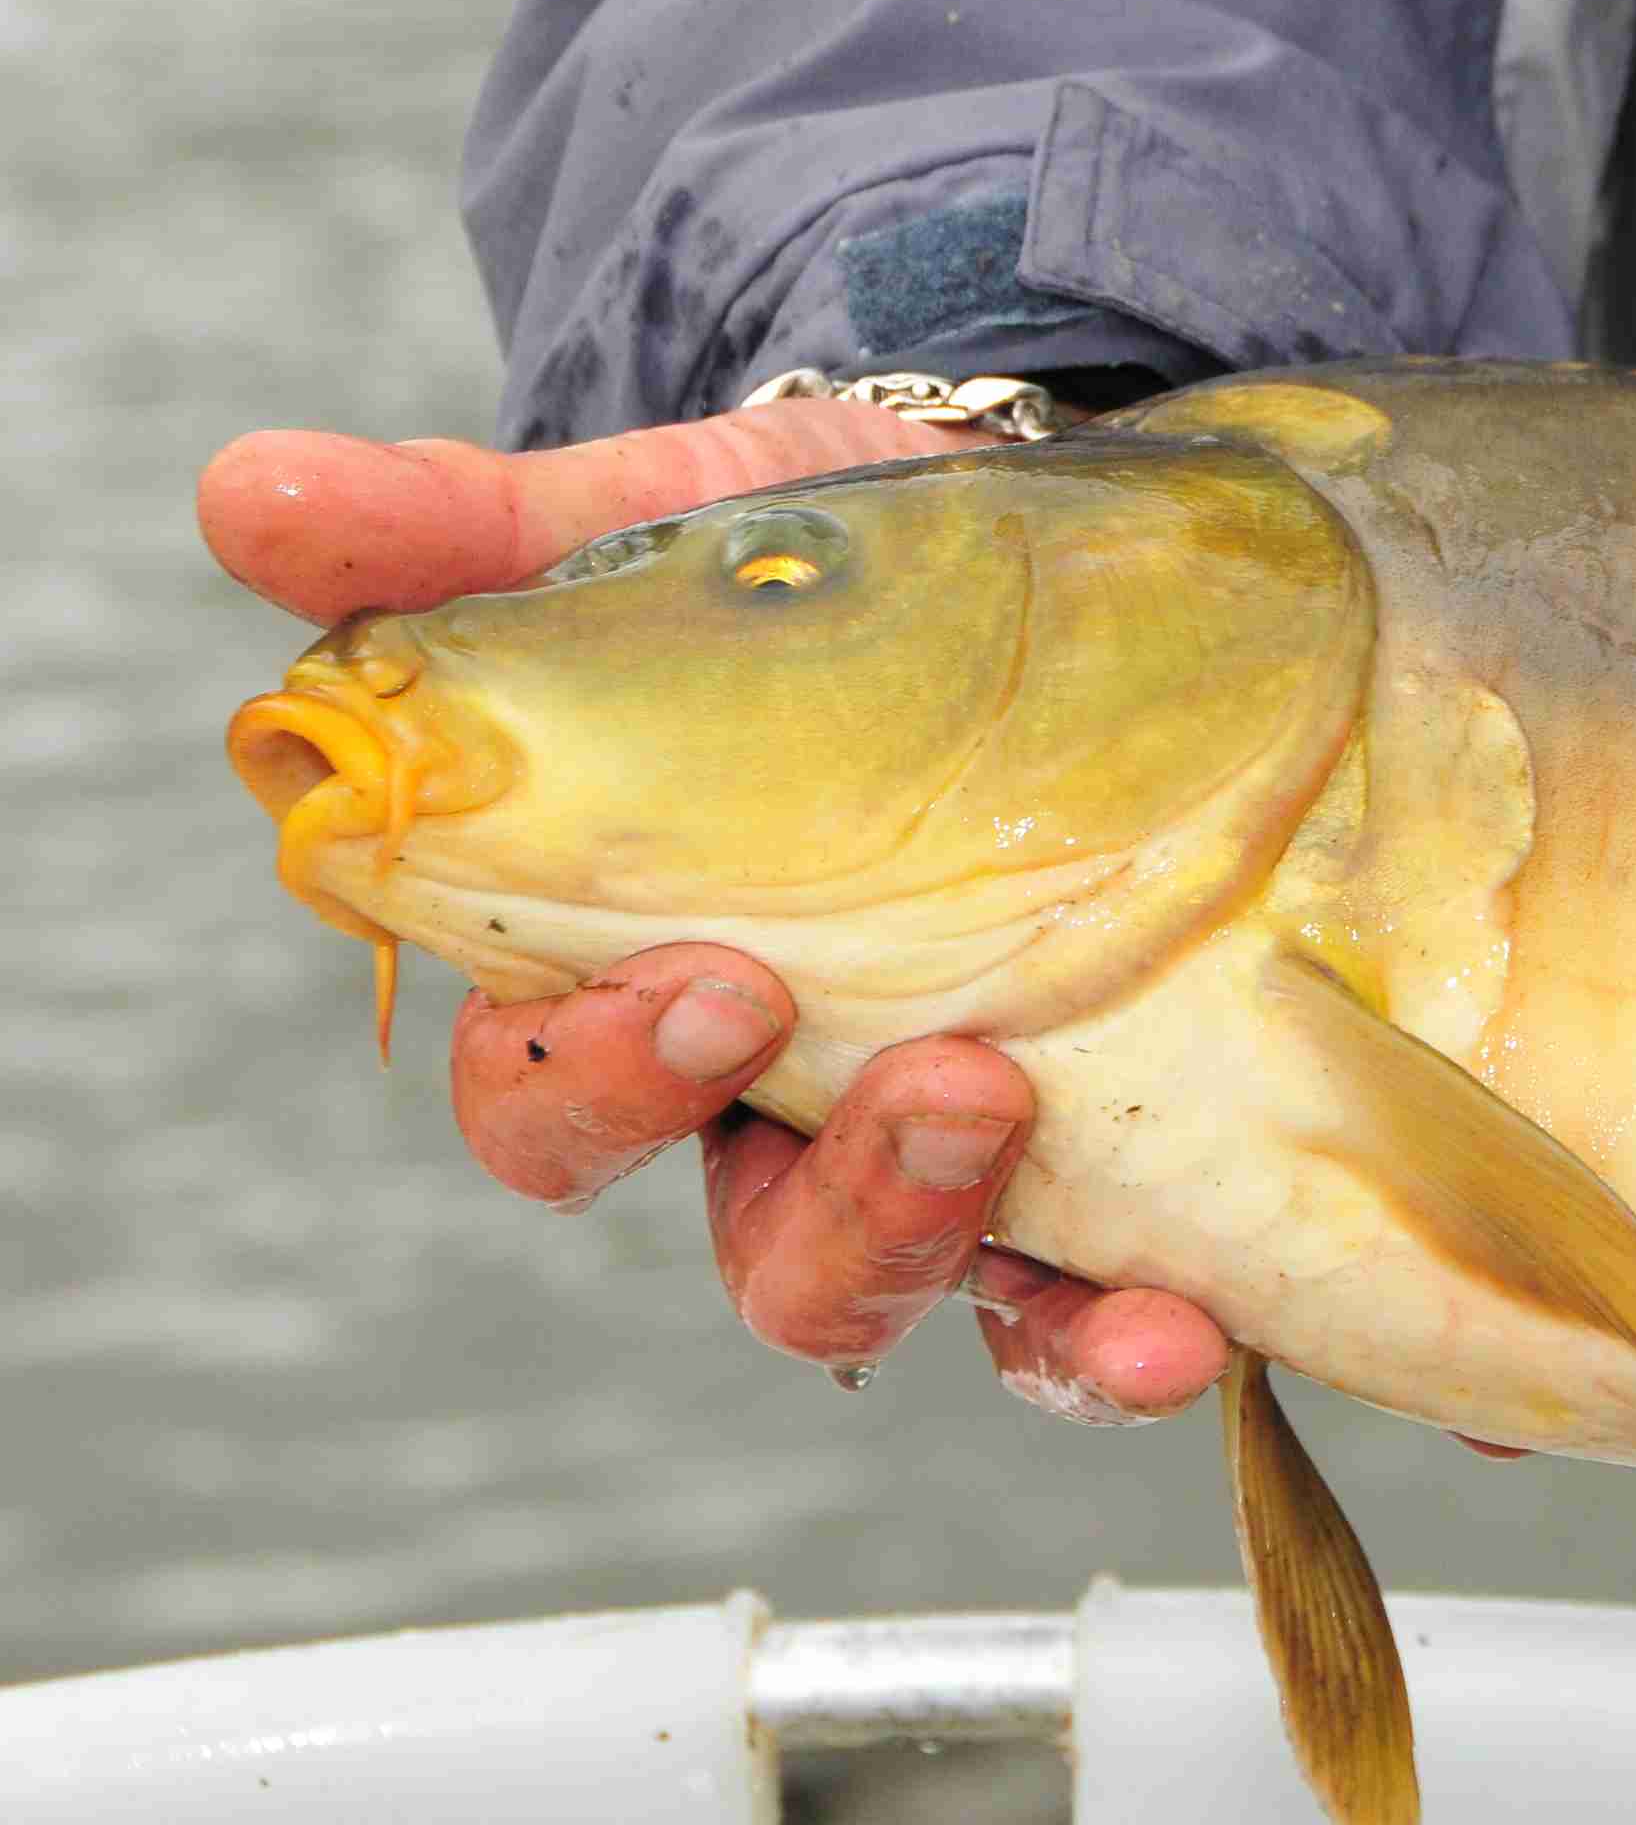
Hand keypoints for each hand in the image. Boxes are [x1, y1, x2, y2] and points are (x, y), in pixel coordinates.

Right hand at [197, 406, 1228, 1418]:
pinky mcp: (1122, 1142)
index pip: (549, 1107)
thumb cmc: (805, 563)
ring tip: (1120, 1277)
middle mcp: (787, 1112)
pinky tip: (1193, 1330)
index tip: (706, 989)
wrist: (1037, 537)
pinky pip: (1114, 1283)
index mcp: (629, 989)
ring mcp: (957, 1149)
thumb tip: (253, 492)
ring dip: (1020, 1295)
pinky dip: (1141, 1332)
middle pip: (771, 1255)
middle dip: (852, 1208)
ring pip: (946, 1290)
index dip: (599, 1080)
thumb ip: (458, 533)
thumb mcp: (646, 527)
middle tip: (950, 1083)